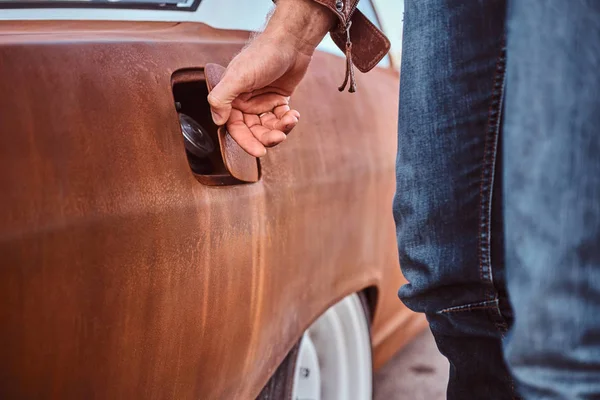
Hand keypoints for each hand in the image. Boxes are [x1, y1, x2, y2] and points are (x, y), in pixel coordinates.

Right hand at [207, 0, 335, 156]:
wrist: (292, 41)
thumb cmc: (263, 54)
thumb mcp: (238, 76)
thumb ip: (222, 98)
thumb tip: (216, 120)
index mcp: (231, 97)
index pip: (235, 127)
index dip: (246, 141)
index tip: (259, 152)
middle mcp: (245, 101)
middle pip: (253, 130)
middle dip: (267, 137)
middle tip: (279, 137)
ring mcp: (262, 101)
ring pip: (268, 126)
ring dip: (280, 128)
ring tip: (290, 120)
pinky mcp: (278, 99)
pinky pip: (281, 118)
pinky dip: (288, 120)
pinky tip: (294, 114)